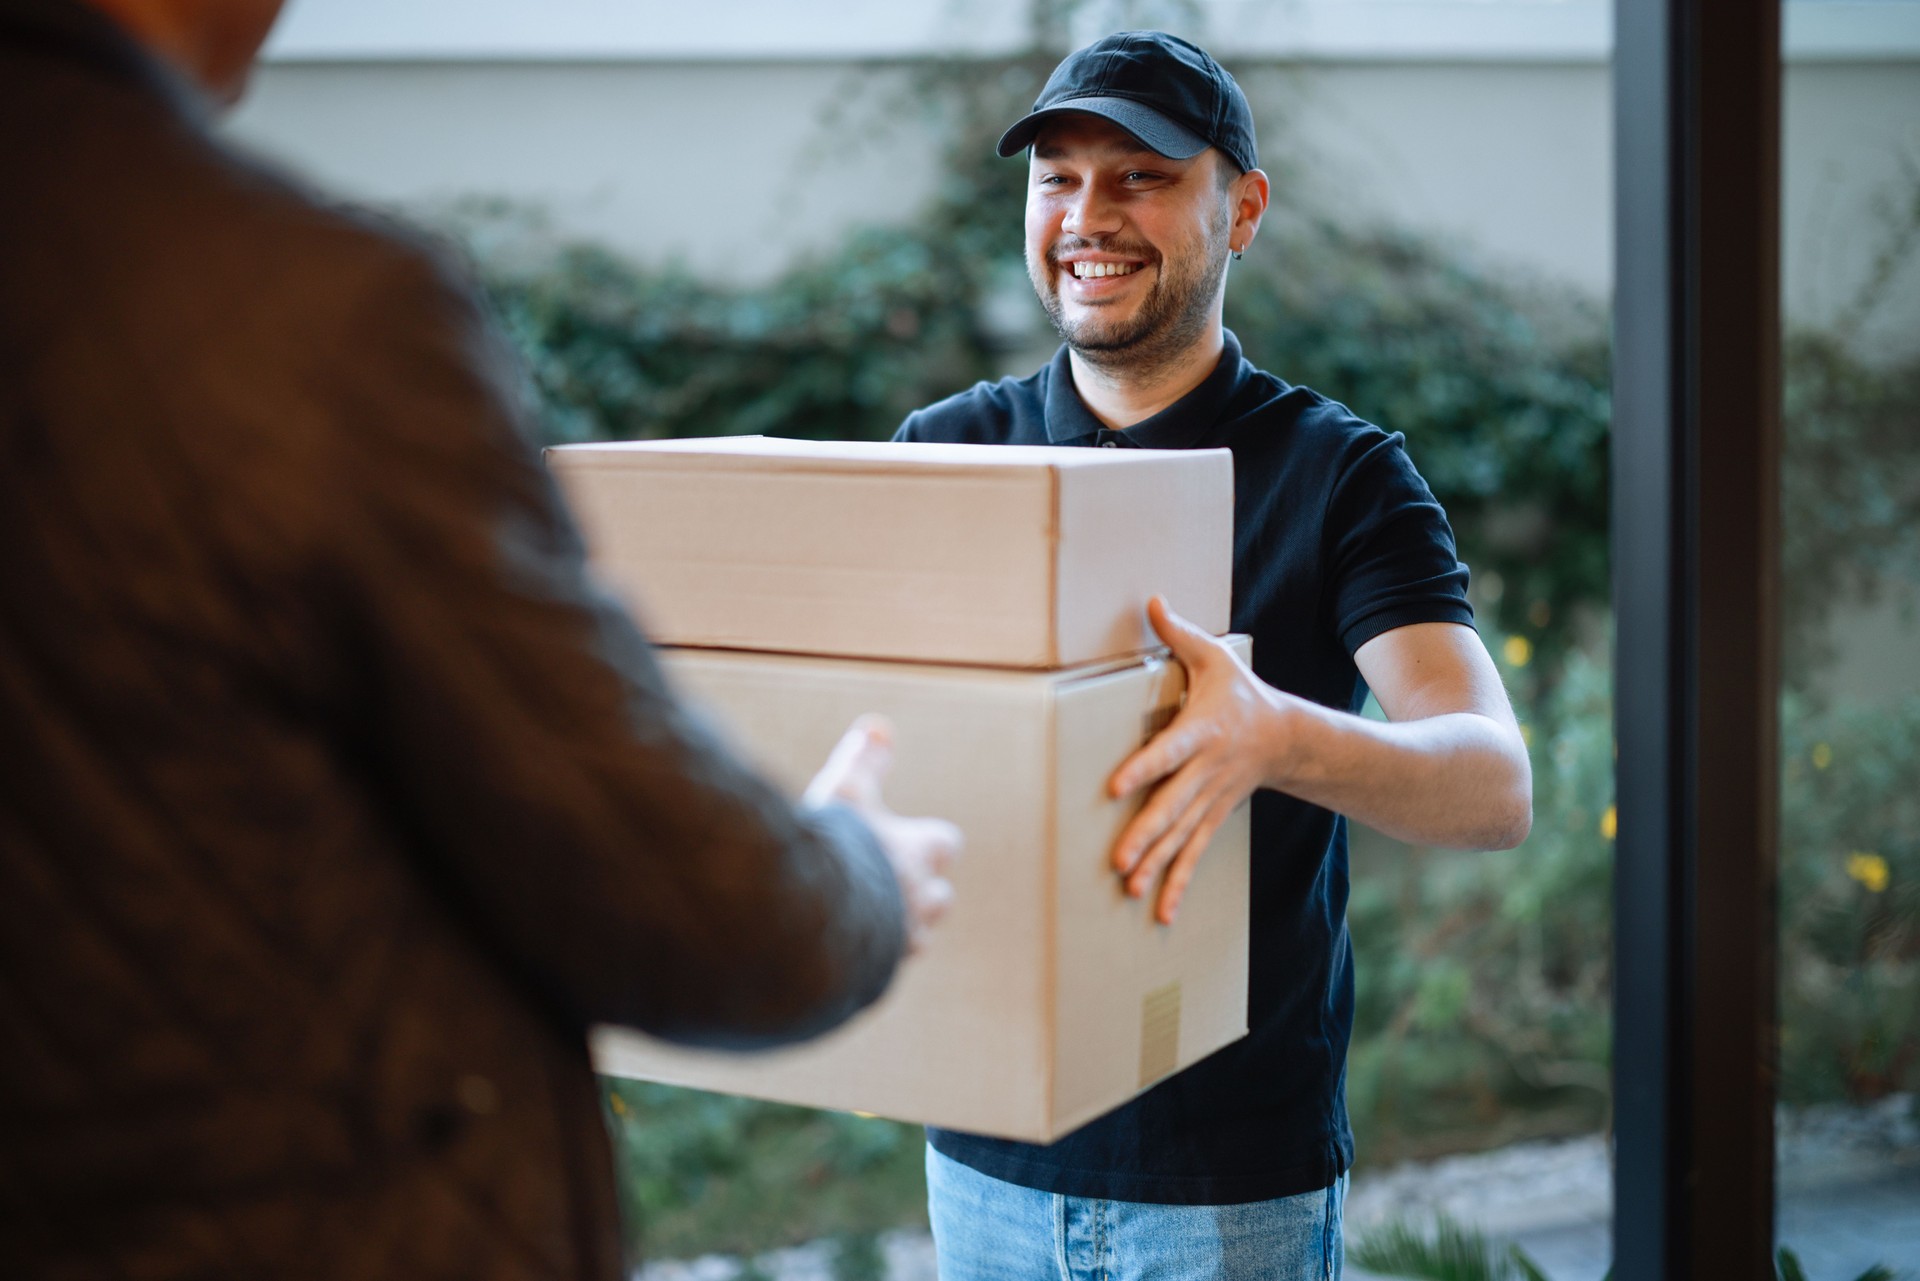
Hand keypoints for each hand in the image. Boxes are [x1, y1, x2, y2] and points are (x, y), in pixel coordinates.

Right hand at [805, 715, 961, 953]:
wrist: (818, 914)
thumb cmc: (837, 846)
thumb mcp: (846, 790)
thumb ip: (864, 761)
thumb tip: (879, 727)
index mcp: (918, 851)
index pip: (945, 843)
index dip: (930, 842)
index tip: (913, 839)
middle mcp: (918, 899)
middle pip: (939, 899)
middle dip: (922, 894)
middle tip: (890, 885)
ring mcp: (900, 941)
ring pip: (915, 939)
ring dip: (899, 931)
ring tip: (867, 923)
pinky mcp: (876, 972)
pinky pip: (881, 968)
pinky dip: (869, 960)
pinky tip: (844, 954)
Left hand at [1108, 597, 1289, 924]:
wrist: (1288, 736)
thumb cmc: (1240, 693)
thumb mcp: (1216, 657)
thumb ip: (1180, 634)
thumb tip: (1152, 600)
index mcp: (1201, 731)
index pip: (1169, 751)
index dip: (1144, 768)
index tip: (1116, 785)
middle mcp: (1206, 771)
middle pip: (1173, 805)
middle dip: (1147, 834)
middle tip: (1119, 860)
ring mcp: (1211, 799)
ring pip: (1183, 837)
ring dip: (1158, 866)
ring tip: (1132, 891)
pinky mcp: (1213, 817)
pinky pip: (1195, 853)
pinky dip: (1178, 883)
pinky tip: (1160, 912)